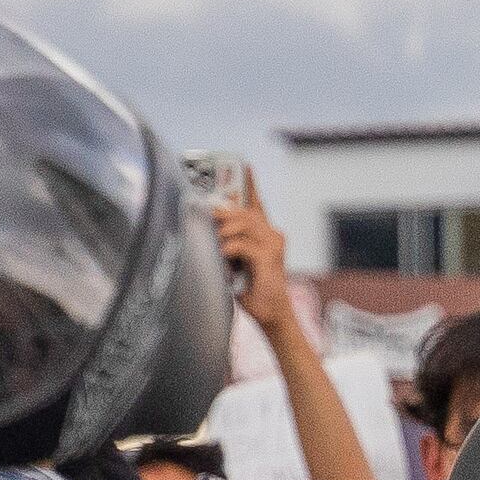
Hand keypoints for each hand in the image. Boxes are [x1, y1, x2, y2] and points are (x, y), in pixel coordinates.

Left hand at [210, 190, 303, 336]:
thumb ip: (228, 242)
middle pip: (244, 212)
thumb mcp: (236, 261)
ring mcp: (272, 246)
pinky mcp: (268, 259)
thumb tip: (209, 228)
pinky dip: (227, 250)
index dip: (251, 184)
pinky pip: (241, 245)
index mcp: (266, 234)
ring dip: (223, 233)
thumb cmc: (252, 289)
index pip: (257, 203)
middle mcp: (272, 235)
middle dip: (223, 213)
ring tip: (215, 245)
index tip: (245, 165)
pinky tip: (223, 259)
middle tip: (207, 217)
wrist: (271, 313)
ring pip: (243, 224)